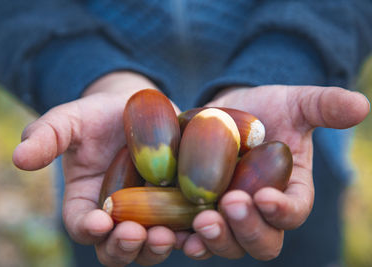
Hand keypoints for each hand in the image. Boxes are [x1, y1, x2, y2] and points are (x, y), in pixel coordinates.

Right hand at [13, 71, 180, 265]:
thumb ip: (46, 136)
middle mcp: (116, 216)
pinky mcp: (175, 207)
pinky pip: (182, 230)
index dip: (88, 228)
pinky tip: (197, 230)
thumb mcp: (70, 120)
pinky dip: (189, 236)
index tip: (99, 221)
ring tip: (167, 235)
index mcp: (85, 202)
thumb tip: (19, 158)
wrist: (138, 109)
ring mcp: (148, 215)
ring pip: (149, 246)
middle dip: (124, 247)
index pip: (81, 225)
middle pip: (115, 247)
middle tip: (135, 234)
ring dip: (156, 247)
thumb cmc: (98, 115)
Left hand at [181, 85, 369, 259]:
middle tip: (231, 205)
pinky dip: (185, 239)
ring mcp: (228, 218)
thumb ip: (323, 106)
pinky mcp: (198, 214)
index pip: (293, 213)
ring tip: (202, 220)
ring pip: (228, 245)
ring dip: (216, 239)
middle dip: (247, 228)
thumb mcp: (293, 103)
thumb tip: (361, 105)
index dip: (282, 211)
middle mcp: (260, 214)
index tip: (264, 196)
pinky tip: (172, 232)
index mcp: (289, 193)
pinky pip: (194, 237)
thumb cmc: (264, 109)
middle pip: (262, 240)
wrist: (225, 113)